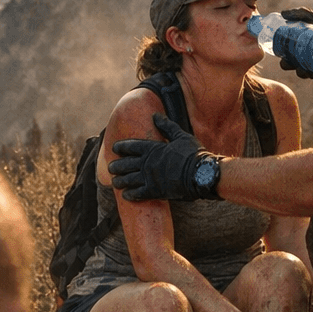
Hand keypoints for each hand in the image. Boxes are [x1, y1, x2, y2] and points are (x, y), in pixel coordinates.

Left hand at [108, 113, 222, 201]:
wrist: (201, 173)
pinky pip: (138, 193)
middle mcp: (148, 163)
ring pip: (129, 179)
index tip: (114, 148)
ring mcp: (150, 178)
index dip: (121, 147)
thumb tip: (155, 116)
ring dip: (120, 181)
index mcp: (153, 148)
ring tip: (115, 182)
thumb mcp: (180, 136)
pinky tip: (126, 195)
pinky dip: (131, 194)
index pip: (131, 146)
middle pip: (126, 164)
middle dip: (116, 166)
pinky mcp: (155, 191)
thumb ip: (166, 126)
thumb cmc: (193, 154)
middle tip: (111, 168)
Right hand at [279, 7, 312, 85]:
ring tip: (303, 64)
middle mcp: (304, 53)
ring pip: (293, 67)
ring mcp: (309, 63)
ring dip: (295, 67)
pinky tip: (311, 70)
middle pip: (286, 58)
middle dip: (286, 60)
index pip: (284, 45)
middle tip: (291, 58)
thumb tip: (283, 13)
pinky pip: (303, 74)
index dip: (280, 46)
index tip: (280, 45)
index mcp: (302, 41)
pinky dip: (304, 73)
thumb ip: (305, 13)